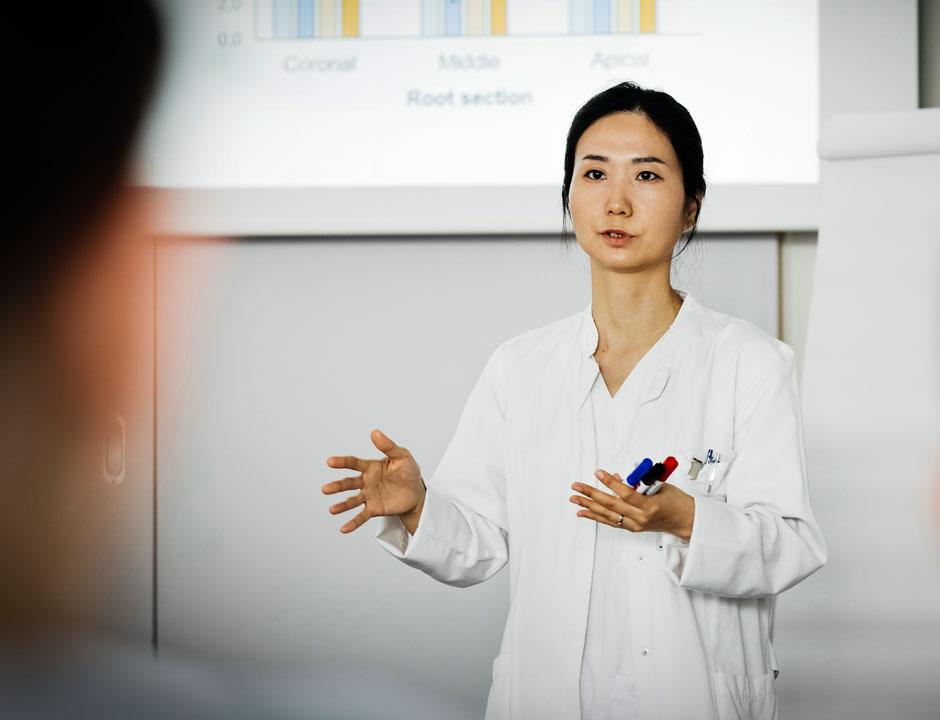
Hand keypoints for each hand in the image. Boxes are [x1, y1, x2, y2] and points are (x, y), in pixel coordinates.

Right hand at [323, 429, 425, 533]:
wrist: (416, 492)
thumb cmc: (408, 471)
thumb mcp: (402, 456)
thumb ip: (388, 446)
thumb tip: (374, 432)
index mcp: (371, 467)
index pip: (354, 463)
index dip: (342, 462)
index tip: (330, 462)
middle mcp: (366, 482)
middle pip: (349, 483)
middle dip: (337, 486)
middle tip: (325, 489)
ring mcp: (369, 496)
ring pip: (352, 501)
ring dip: (342, 505)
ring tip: (332, 510)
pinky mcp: (374, 509)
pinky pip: (362, 516)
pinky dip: (352, 523)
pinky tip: (343, 529)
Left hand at [569, 469, 695, 540]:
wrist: (685, 521)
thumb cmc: (676, 501)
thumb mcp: (659, 486)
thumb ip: (637, 483)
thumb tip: (615, 478)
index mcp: (650, 506)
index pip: (626, 494)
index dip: (611, 483)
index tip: (598, 472)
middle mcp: (640, 518)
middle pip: (612, 505)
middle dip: (592, 494)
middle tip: (577, 486)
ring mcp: (635, 525)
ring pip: (608, 515)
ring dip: (589, 506)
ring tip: (574, 499)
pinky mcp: (632, 528)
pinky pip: (611, 521)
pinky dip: (596, 516)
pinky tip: (583, 512)